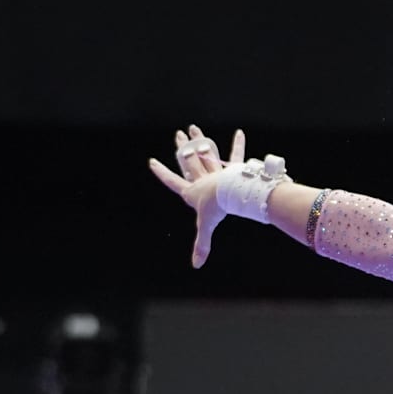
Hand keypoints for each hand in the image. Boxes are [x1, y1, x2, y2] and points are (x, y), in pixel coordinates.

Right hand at [147, 124, 248, 267]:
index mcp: (192, 191)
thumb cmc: (216, 208)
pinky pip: (235, 155)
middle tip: (178, 135)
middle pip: (189, 161)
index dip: (162, 172)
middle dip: (183, 148)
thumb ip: (201, 246)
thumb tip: (196, 266)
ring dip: (201, 140)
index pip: (172, 180)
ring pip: (206, 153)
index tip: (152, 162)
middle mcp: (202, 178)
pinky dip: (238, 144)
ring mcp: (216, 171)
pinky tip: (240, 133)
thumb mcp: (205, 227)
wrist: (231, 194)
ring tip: (194, 128)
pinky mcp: (231, 168)